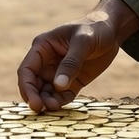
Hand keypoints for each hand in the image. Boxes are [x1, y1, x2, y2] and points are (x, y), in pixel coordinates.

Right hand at [17, 0, 138, 111]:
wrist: (112, 31)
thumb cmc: (94, 29)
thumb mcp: (83, 42)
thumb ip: (71, 63)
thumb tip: (58, 85)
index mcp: (43, 47)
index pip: (27, 70)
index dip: (27, 87)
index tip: (34, 101)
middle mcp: (47, 62)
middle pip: (33, 84)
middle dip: (35, 97)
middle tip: (41, 109)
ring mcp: (58, 73)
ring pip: (46, 92)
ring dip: (47, 101)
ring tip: (54, 107)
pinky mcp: (71, 82)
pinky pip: (62, 96)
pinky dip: (60, 102)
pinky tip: (61, 106)